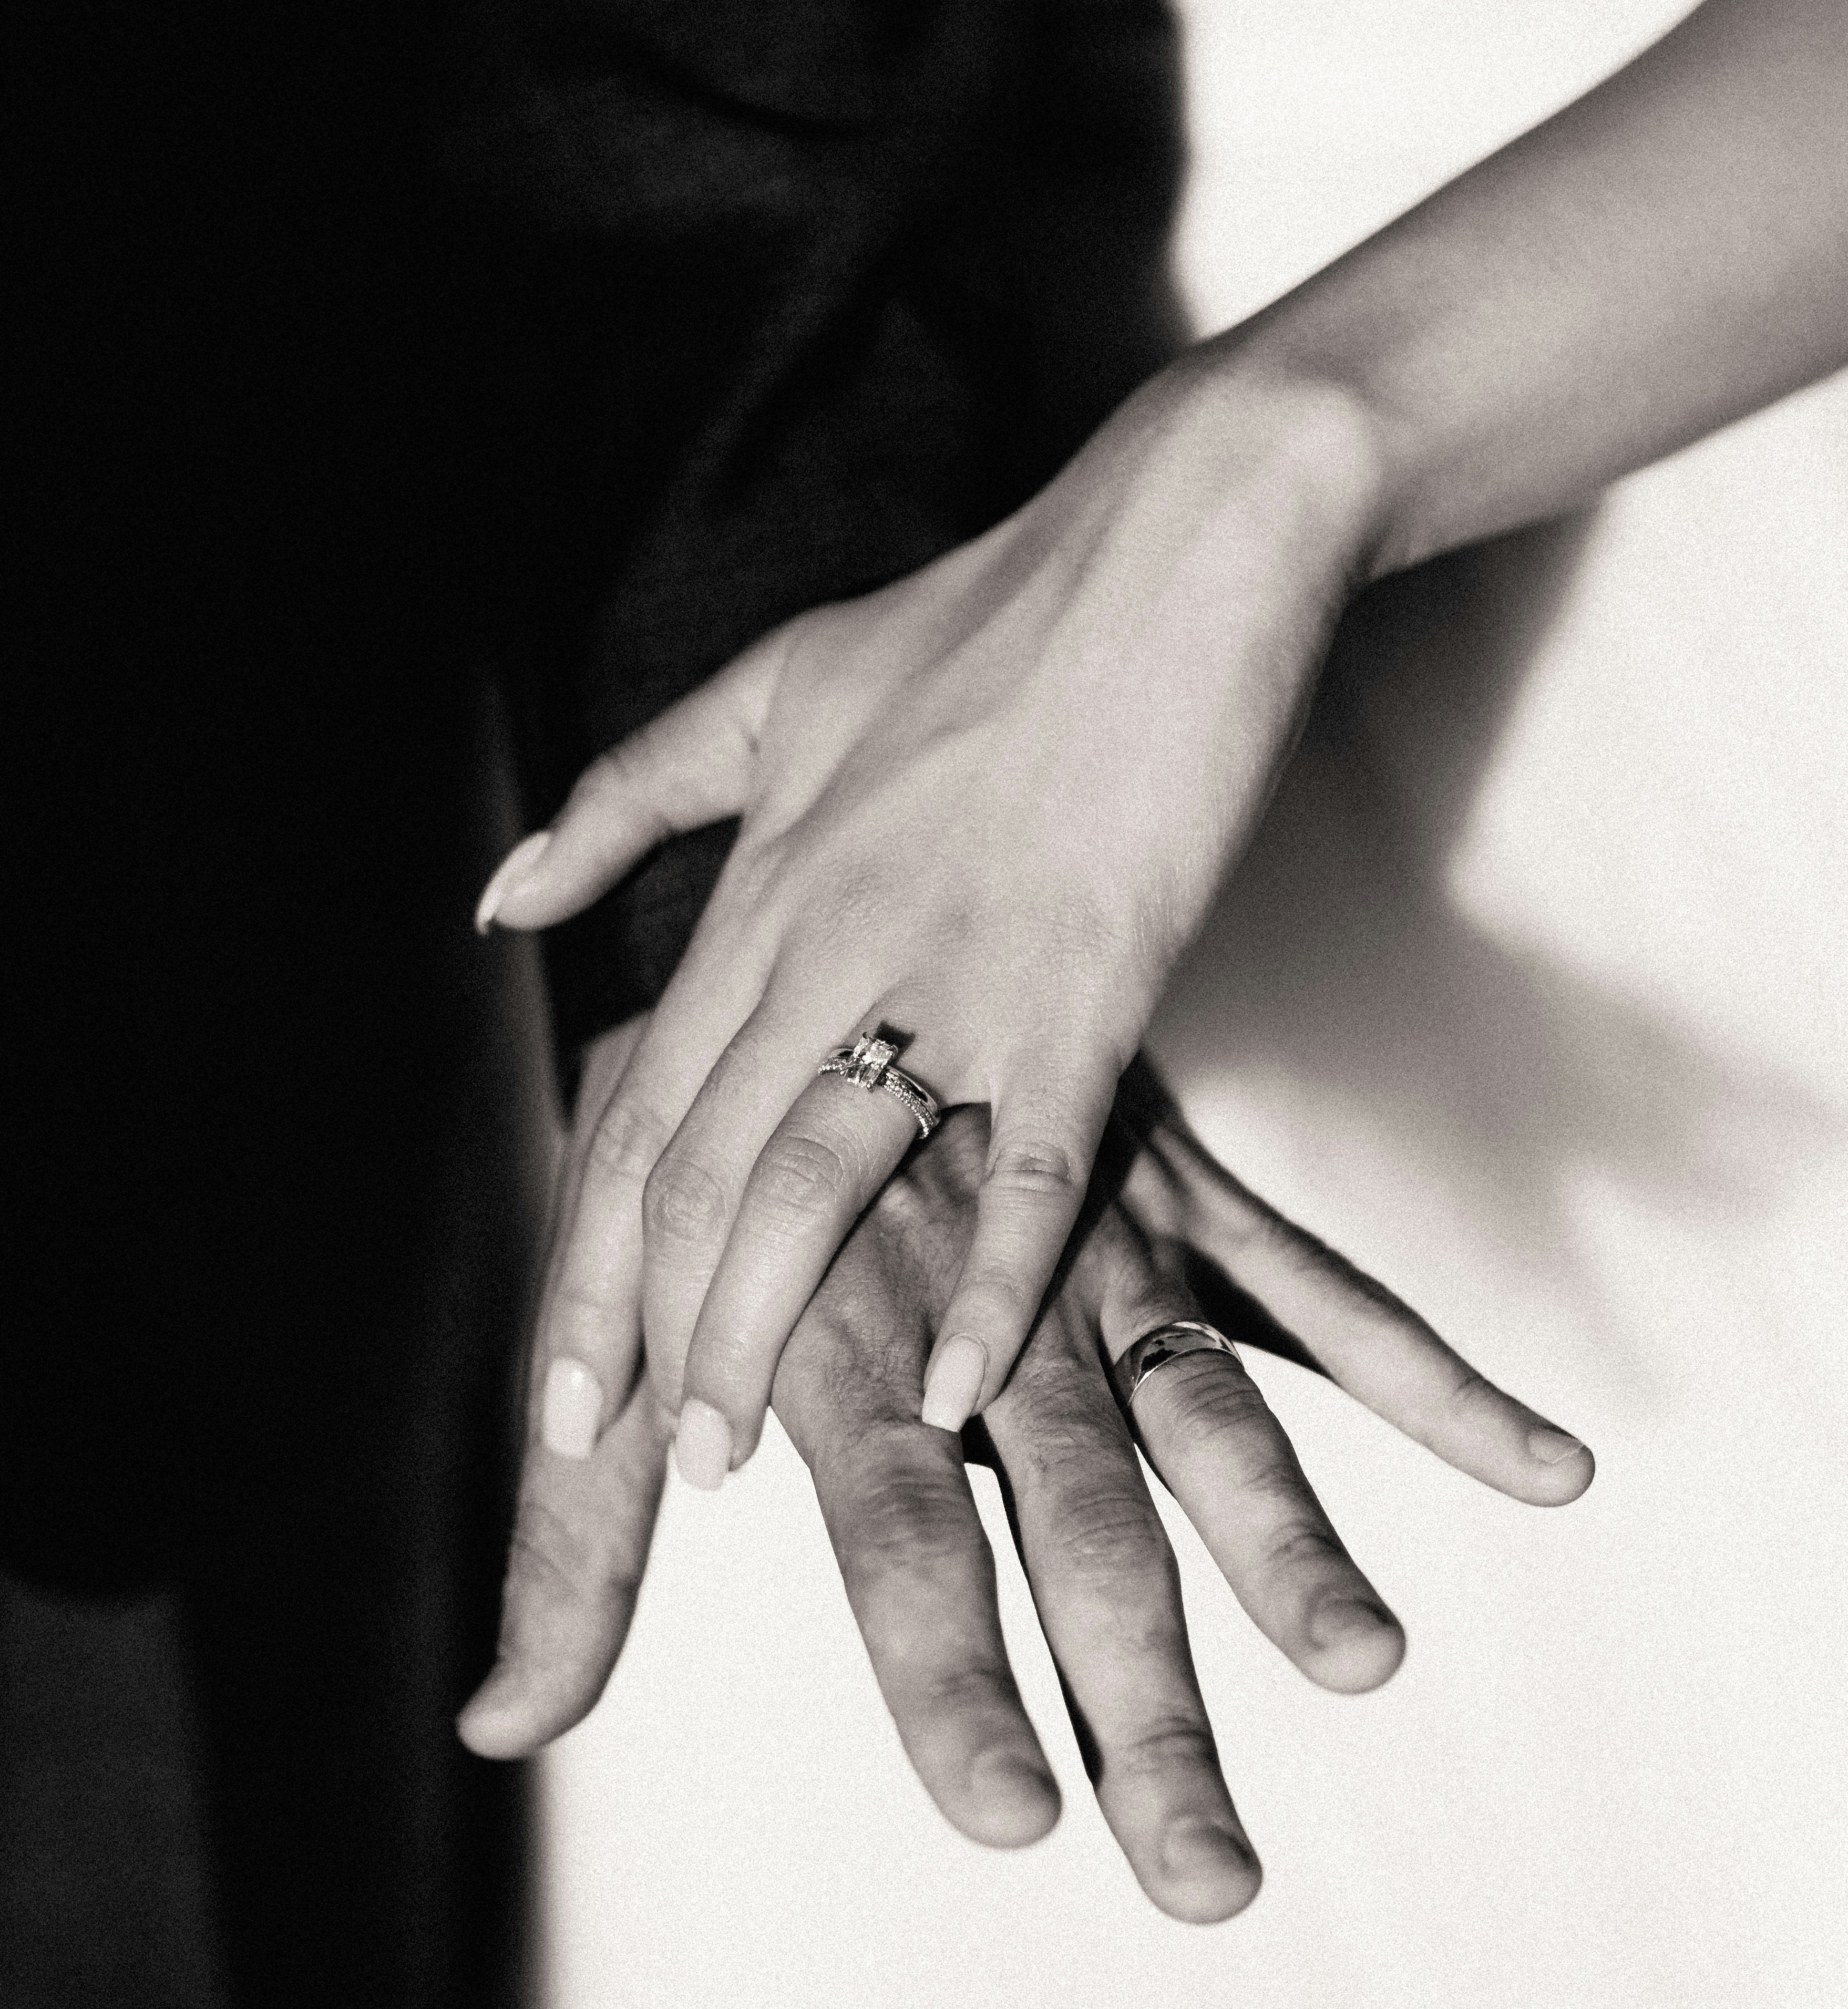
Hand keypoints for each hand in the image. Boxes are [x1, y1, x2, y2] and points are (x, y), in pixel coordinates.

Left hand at [460, 1043, 1591, 1923]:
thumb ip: (570, 1552)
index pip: (902, 1548)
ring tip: (1369, 1666)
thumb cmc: (686, 1188)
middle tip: (1209, 1881)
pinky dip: (1434, 1381)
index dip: (955, 1677)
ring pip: (1208, 1419)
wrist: (779, 947)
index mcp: (843, 1364)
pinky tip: (1552, 1470)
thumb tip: (495, 1733)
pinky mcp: (1179, 1202)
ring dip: (1292, 1545)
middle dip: (1143, 1705)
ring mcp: (1097, 1261)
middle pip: (1075, 1530)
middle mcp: (980, 1325)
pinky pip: (1324, 1294)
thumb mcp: (616, 1351)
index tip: (1014, 1819)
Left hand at [476, 346, 1388, 1484]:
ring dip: (758, 1329)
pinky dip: (990, 1281)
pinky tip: (961, 1390)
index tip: (558, 1390)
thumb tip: (505, 893)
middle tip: (629, 1467)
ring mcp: (952, 966)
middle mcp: (830, 938)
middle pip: (697, 1170)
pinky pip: (1019, 1160)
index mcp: (767, 884)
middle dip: (644, 1332)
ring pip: (813, 1178)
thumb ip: (633, 792)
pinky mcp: (1079, 980)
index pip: (640, 1107)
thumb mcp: (777, 684)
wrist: (1180, 541)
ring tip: (729, 1458)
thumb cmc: (993, 616)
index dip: (586, 1260)